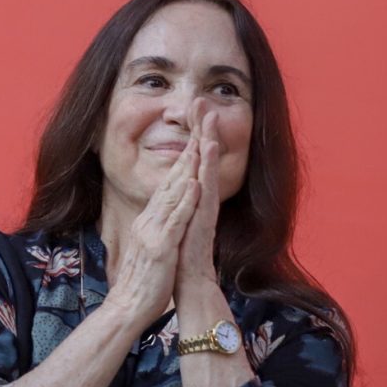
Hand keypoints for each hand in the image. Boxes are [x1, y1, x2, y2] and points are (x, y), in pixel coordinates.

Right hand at [105, 136, 200, 327]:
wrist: (128, 308)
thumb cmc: (144, 282)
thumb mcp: (151, 248)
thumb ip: (157, 230)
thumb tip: (165, 216)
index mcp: (149, 221)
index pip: (167, 186)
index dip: (182, 163)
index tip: (196, 141)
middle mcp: (149, 221)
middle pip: (170, 182)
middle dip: (187, 154)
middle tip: (199, 128)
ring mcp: (153, 233)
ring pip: (173, 194)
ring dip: (187, 169)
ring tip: (200, 144)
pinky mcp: (161, 248)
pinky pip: (175, 220)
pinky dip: (185, 201)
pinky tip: (194, 184)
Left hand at [175, 99, 220, 290]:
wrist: (190, 284)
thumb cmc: (182, 255)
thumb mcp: (177, 221)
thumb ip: (180, 203)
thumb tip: (179, 186)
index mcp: (192, 198)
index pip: (194, 161)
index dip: (194, 136)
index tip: (193, 111)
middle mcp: (201, 200)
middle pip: (203, 159)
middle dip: (203, 131)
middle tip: (203, 103)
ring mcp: (204, 210)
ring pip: (207, 171)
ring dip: (209, 145)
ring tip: (209, 120)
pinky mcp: (203, 222)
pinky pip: (206, 194)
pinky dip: (207, 173)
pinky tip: (208, 156)